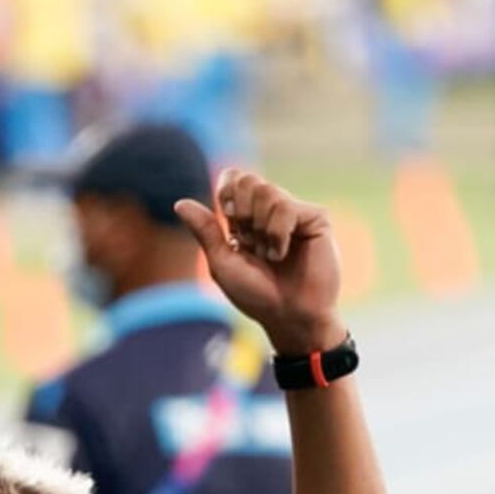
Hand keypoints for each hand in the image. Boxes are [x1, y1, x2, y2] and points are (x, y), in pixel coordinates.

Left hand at [174, 169, 343, 356]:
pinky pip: (286, 207)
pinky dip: (277, 234)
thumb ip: (206, 231)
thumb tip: (179, 203)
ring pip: (267, 191)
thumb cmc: (256, 296)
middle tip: (252, 244)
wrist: (289, 316)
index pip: (234, 177)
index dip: (228, 192)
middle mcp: (270, 211)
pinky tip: (282, 253)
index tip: (230, 222)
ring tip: (270, 256)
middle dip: (242, 213)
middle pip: (248, 179)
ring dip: (260, 230)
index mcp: (246, 217)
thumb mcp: (222, 263)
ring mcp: (294, 212)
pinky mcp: (315, 218)